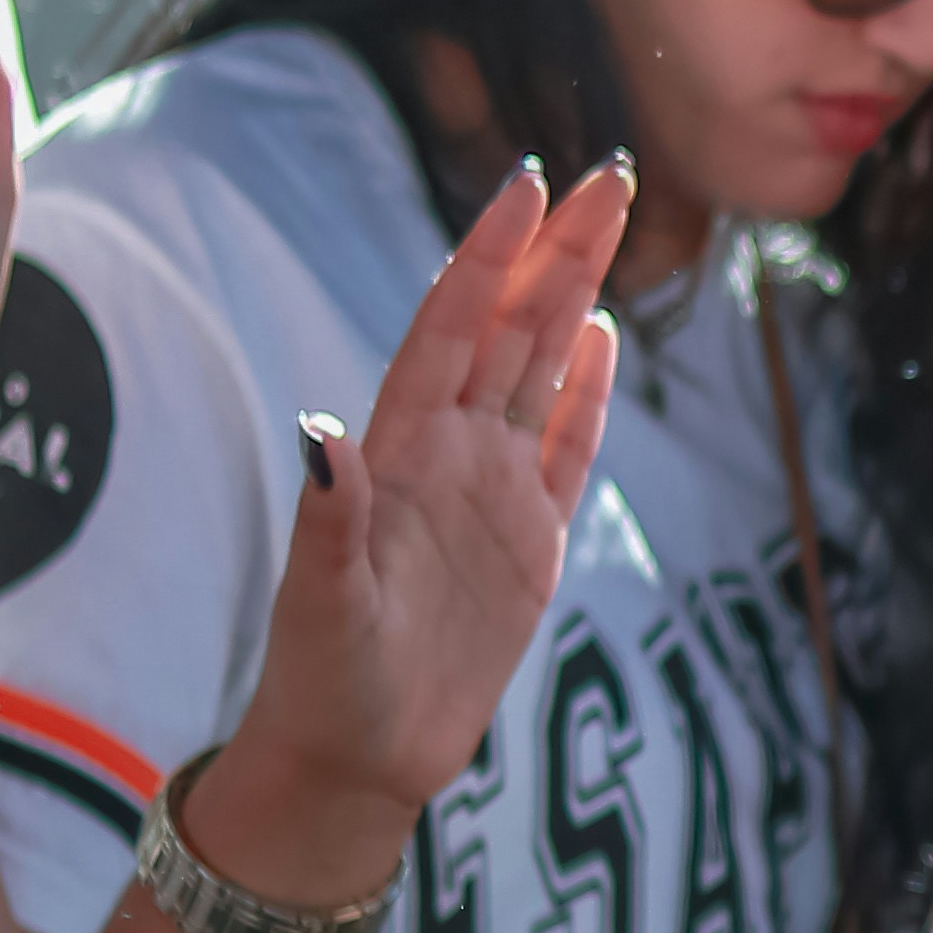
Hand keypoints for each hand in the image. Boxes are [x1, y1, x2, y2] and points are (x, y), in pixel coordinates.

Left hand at [191, 163, 632, 900]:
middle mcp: (447, 455)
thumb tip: (322, 440)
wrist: (356, 759)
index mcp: (399, 453)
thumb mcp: (322, 607)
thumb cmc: (325, 684)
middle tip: (602, 172)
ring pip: (542, 370)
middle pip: (510, 328)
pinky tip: (605, 340)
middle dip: (554, 250)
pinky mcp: (528, 542)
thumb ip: (329, 523)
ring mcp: (490, 493)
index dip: (488, 257)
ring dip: (574, 297)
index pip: (451, 329)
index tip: (526, 185)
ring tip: (609, 223)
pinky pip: (565, 448)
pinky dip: (587, 393)